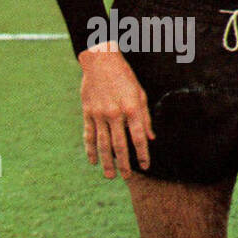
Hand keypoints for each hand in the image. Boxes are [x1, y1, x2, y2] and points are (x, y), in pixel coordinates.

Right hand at [77, 43, 152, 178]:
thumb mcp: (140, 93)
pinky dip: (90, 149)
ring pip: (103, 143)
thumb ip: (145, 117)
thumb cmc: (124, 76)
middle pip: (119, 145)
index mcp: (131, 108)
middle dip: (124, 163)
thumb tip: (151, 138)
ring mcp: (99, 113)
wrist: (100, 60)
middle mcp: (115, 113)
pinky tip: (92, 160)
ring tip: (110, 175)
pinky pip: (89, 134)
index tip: (145, 166)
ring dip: (106, 161)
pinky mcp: (87, 111)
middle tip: (126, 177)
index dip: (142, 154)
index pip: (138, 137)